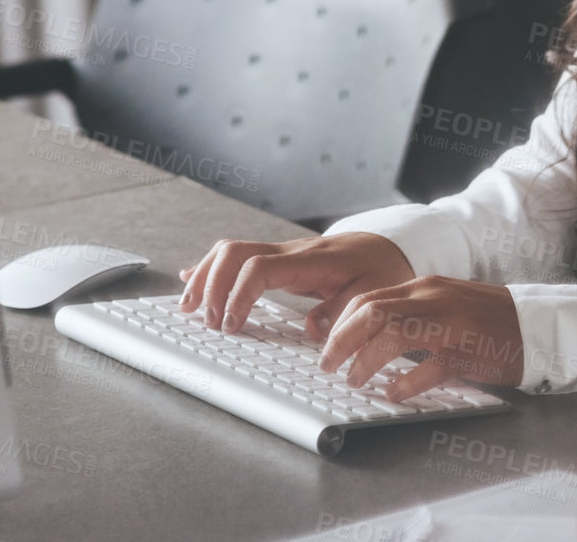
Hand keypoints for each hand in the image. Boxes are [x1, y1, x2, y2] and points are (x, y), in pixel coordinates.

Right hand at [177, 232, 412, 335]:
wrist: (387, 246)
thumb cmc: (380, 270)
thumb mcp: (372, 294)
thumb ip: (342, 310)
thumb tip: (312, 328)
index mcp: (311, 260)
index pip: (260, 267)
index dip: (238, 295)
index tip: (233, 326)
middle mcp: (290, 252)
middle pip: (234, 253)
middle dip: (212, 285)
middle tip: (207, 322)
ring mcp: (281, 253)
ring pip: (230, 251)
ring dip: (205, 277)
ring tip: (189, 307)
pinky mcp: (278, 259)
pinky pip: (238, 257)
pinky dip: (212, 269)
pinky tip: (192, 280)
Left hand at [317, 275, 524, 399]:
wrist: (535, 323)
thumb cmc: (487, 318)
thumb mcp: (443, 303)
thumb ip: (409, 312)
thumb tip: (365, 334)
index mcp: (424, 287)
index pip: (367, 298)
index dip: (339, 325)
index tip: (327, 347)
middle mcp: (433, 299)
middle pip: (371, 312)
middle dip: (341, 342)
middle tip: (328, 366)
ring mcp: (450, 324)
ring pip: (392, 335)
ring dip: (366, 361)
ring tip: (355, 381)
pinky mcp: (467, 352)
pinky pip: (427, 368)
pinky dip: (405, 383)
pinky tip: (395, 393)